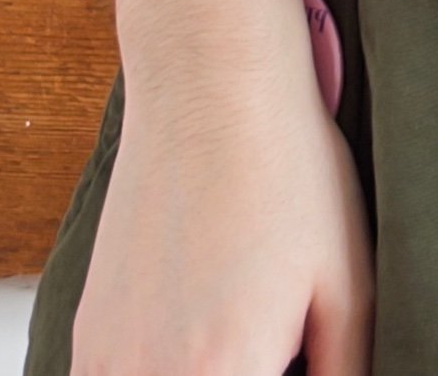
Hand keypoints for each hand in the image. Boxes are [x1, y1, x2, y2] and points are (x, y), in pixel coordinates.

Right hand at [68, 74, 371, 375]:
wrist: (211, 89)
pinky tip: (199, 330)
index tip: (291, 356)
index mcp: (225, 374)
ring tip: (240, 327)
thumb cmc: (285, 173)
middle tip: (275, 341)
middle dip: (249, 372)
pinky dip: (159, 368)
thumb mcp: (349, 282)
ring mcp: (108, 361)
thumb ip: (344, 372)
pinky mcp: (88, 336)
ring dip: (204, 371)